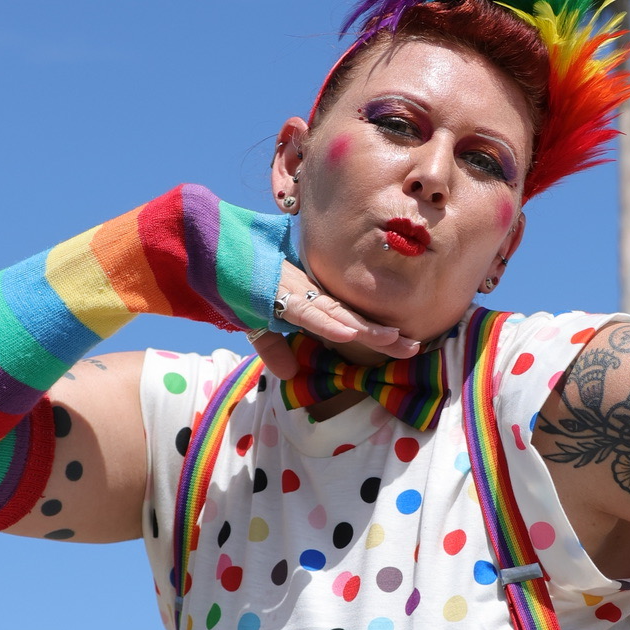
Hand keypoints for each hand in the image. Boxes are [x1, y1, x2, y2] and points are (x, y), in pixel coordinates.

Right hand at [255, 260, 419, 378]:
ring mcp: (297, 293)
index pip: (349, 318)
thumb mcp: (257, 326)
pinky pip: (307, 313)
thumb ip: (274, 349)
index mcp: (309, 300)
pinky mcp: (280, 295)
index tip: (403, 343)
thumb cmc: (239, 285)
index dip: (375, 332)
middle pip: (353, 317)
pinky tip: (348, 334)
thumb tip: (289, 374)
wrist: (215, 255)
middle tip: (414, 347)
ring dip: (365, 329)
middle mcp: (310, 294)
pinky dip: (328, 323)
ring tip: (393, 339)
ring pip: (338, 314)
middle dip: (382, 335)